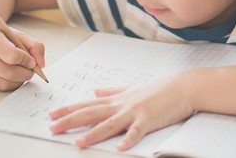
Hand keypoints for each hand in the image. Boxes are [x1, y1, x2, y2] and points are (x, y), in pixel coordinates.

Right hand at [0, 24, 44, 89]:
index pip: (12, 56)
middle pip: (10, 73)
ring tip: (22, 71)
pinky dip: (10, 83)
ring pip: (5, 84)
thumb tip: (41, 64)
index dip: (26, 60)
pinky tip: (10, 74)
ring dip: (19, 80)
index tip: (32, 61)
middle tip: (31, 70)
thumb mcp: (18, 34)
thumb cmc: (0, 36)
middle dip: (26, 74)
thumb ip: (35, 46)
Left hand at [48, 76, 193, 150]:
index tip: (52, 114)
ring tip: (78, 143)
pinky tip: (120, 149)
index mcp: (117, 99)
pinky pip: (136, 132)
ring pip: (109, 124)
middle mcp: (121, 105)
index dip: (69, 109)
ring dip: (93, 134)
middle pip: (91, 113)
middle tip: (52, 128)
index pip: (87, 104)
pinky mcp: (149, 120)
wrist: (183, 87)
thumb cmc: (159, 89)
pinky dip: (128, 140)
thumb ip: (112, 90)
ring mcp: (134, 112)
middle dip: (70, 121)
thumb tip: (96, 89)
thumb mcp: (132, 88)